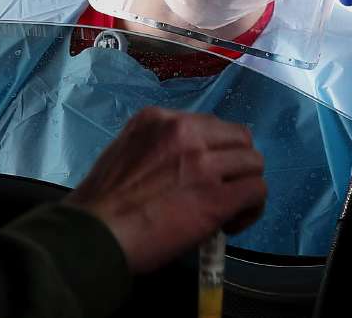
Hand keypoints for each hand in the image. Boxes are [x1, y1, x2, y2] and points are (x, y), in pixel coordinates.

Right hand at [66, 108, 265, 274]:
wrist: (94, 233)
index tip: (204, 173)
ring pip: (254, 163)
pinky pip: (257, 191)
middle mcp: (183, 131)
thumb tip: (186, 167)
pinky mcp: (216, 195)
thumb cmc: (100, 203)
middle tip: (221, 190)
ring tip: (227, 210)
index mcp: (158, 119)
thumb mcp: (125, 152)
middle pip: (239, 137)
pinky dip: (251, 208)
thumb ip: (158, 149)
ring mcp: (202, 162)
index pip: (210, 124)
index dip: (214, 151)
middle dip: (235, 164)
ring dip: (245, 186)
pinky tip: (230, 224)